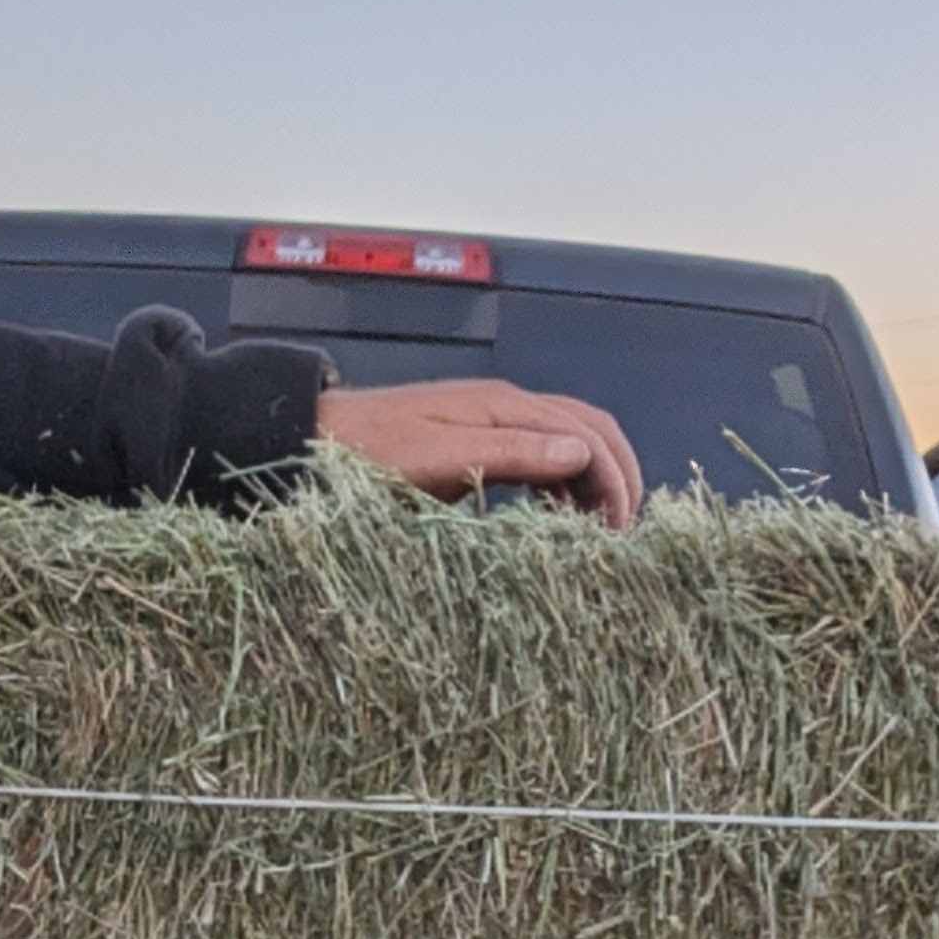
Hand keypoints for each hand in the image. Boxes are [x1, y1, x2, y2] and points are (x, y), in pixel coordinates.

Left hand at [315, 380, 643, 529]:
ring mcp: (493, 422)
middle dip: (618, 475)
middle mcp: (507, 406)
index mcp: (504, 406)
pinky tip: (557, 517)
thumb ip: (511, 453)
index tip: (620, 532)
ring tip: (597, 531)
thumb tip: (582, 454)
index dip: (615, 480)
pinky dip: (563, 484)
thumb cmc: (368, 455)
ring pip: (568, 442)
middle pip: (589, 428)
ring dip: (593, 480)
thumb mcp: (439, 460)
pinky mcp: (477, 442)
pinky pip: (540, 456)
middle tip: (623, 532)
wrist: (315, 438)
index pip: (587, 434)